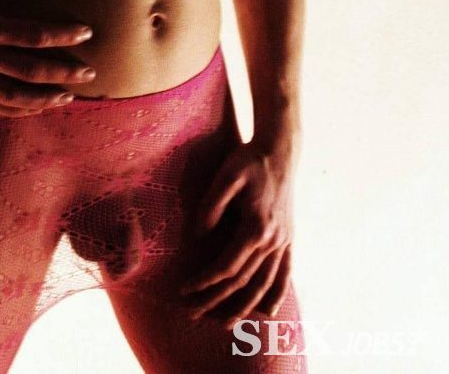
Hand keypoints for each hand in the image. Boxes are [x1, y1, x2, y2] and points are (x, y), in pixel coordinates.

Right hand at [0, 0, 95, 116]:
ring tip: (69, 96)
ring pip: (12, 96)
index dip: (63, 35)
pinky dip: (18, 109)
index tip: (86, 32)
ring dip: (44, 98)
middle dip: (63, 73)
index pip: (32, 35)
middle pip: (28, 71)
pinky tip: (37, 106)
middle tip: (89, 72)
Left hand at [178, 140, 295, 326]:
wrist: (279, 151)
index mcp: (255, 228)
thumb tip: (198, 234)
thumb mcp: (226, 175)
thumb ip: (211, 205)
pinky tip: (268, 311)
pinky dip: (276, 293)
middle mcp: (272, 240)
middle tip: (193, 314)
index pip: (226, 267)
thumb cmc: (248, 160)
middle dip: (216, 300)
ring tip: (225, 323)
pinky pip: (284, 273)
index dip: (204, 281)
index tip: (184, 289)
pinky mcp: (288, 237)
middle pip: (242, 281)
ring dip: (243, 306)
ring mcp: (282, 241)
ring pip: (263, 284)